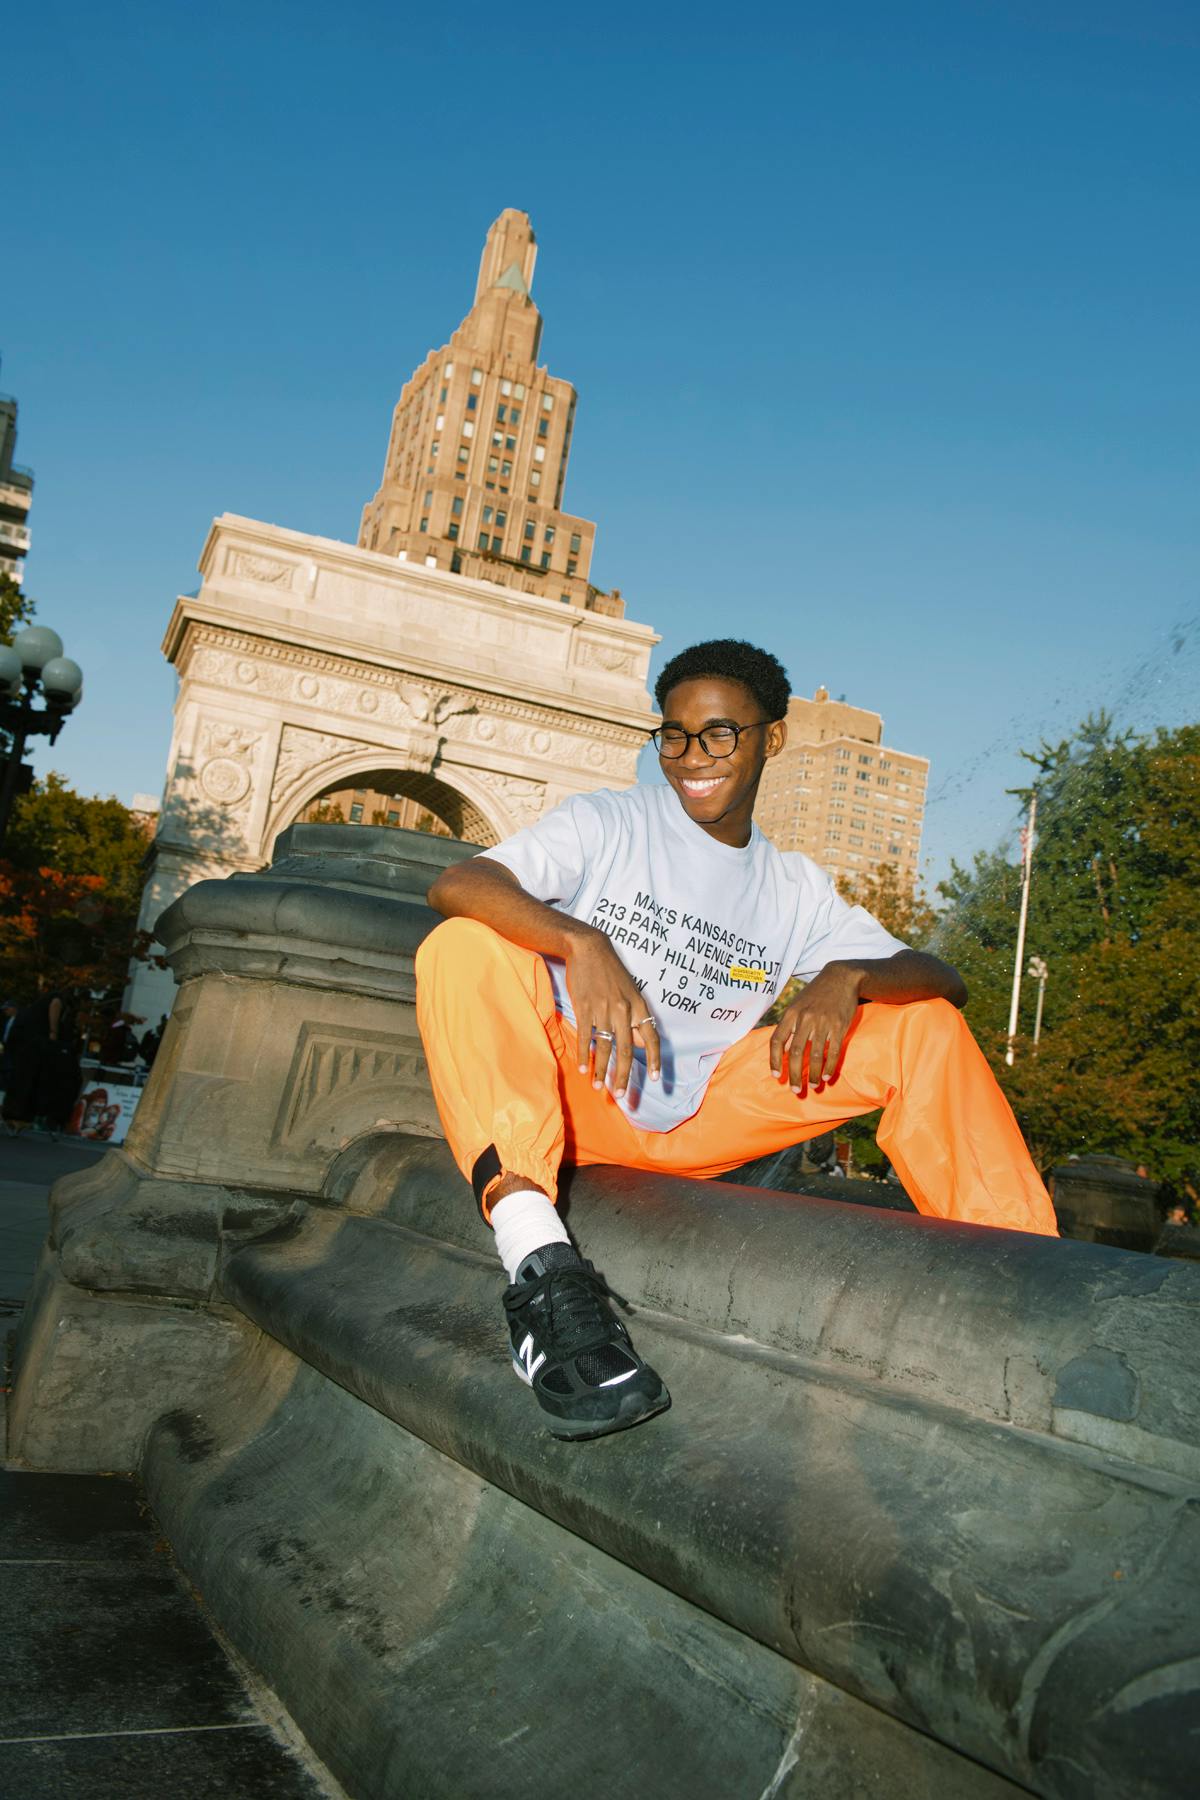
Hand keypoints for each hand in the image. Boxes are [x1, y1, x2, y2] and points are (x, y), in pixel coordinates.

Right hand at [563, 927, 660, 1097]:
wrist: (589, 949)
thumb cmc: (610, 972)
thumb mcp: (630, 992)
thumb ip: (635, 1018)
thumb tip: (638, 1045)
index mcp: (638, 1006)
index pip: (651, 1038)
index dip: (654, 1060)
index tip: (654, 1078)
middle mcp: (624, 1010)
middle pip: (627, 1050)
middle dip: (624, 1076)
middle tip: (621, 1095)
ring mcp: (603, 1010)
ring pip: (605, 1048)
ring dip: (601, 1070)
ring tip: (597, 1086)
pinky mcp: (584, 1008)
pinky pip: (587, 1037)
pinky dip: (584, 1054)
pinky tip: (583, 1067)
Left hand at [769, 963, 862, 1093]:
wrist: (841, 977)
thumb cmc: (816, 993)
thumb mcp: (797, 1003)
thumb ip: (789, 1023)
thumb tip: (780, 1048)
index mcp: (791, 1013)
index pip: (776, 1040)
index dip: (774, 1060)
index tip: (776, 1075)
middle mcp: (804, 1018)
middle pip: (794, 1053)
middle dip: (794, 1075)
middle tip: (795, 1090)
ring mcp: (823, 1022)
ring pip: (814, 1056)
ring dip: (813, 1074)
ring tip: (812, 1086)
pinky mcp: (839, 1026)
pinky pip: (832, 1051)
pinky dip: (829, 1066)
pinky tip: (826, 1076)